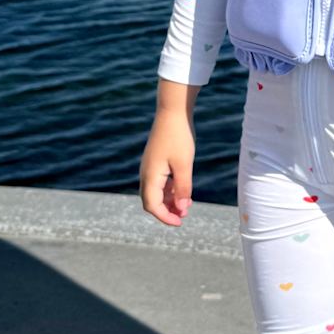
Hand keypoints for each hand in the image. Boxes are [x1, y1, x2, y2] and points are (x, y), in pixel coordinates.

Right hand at [140, 96, 196, 225]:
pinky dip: (170, 190)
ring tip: (187, 205)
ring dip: (169, 201)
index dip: (165, 217)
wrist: (173, 112)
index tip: (180, 222)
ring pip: (156, 192)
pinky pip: (160, 182)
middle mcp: (146, 173)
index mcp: (150, 176)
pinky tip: (183, 191)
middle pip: (151, 201)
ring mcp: (150, 167)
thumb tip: (182, 210)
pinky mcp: (156, 161)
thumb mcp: (184, 165)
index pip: (152, 205)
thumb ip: (183, 188)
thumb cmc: (179, 137)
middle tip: (184, 216)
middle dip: (167, 211)